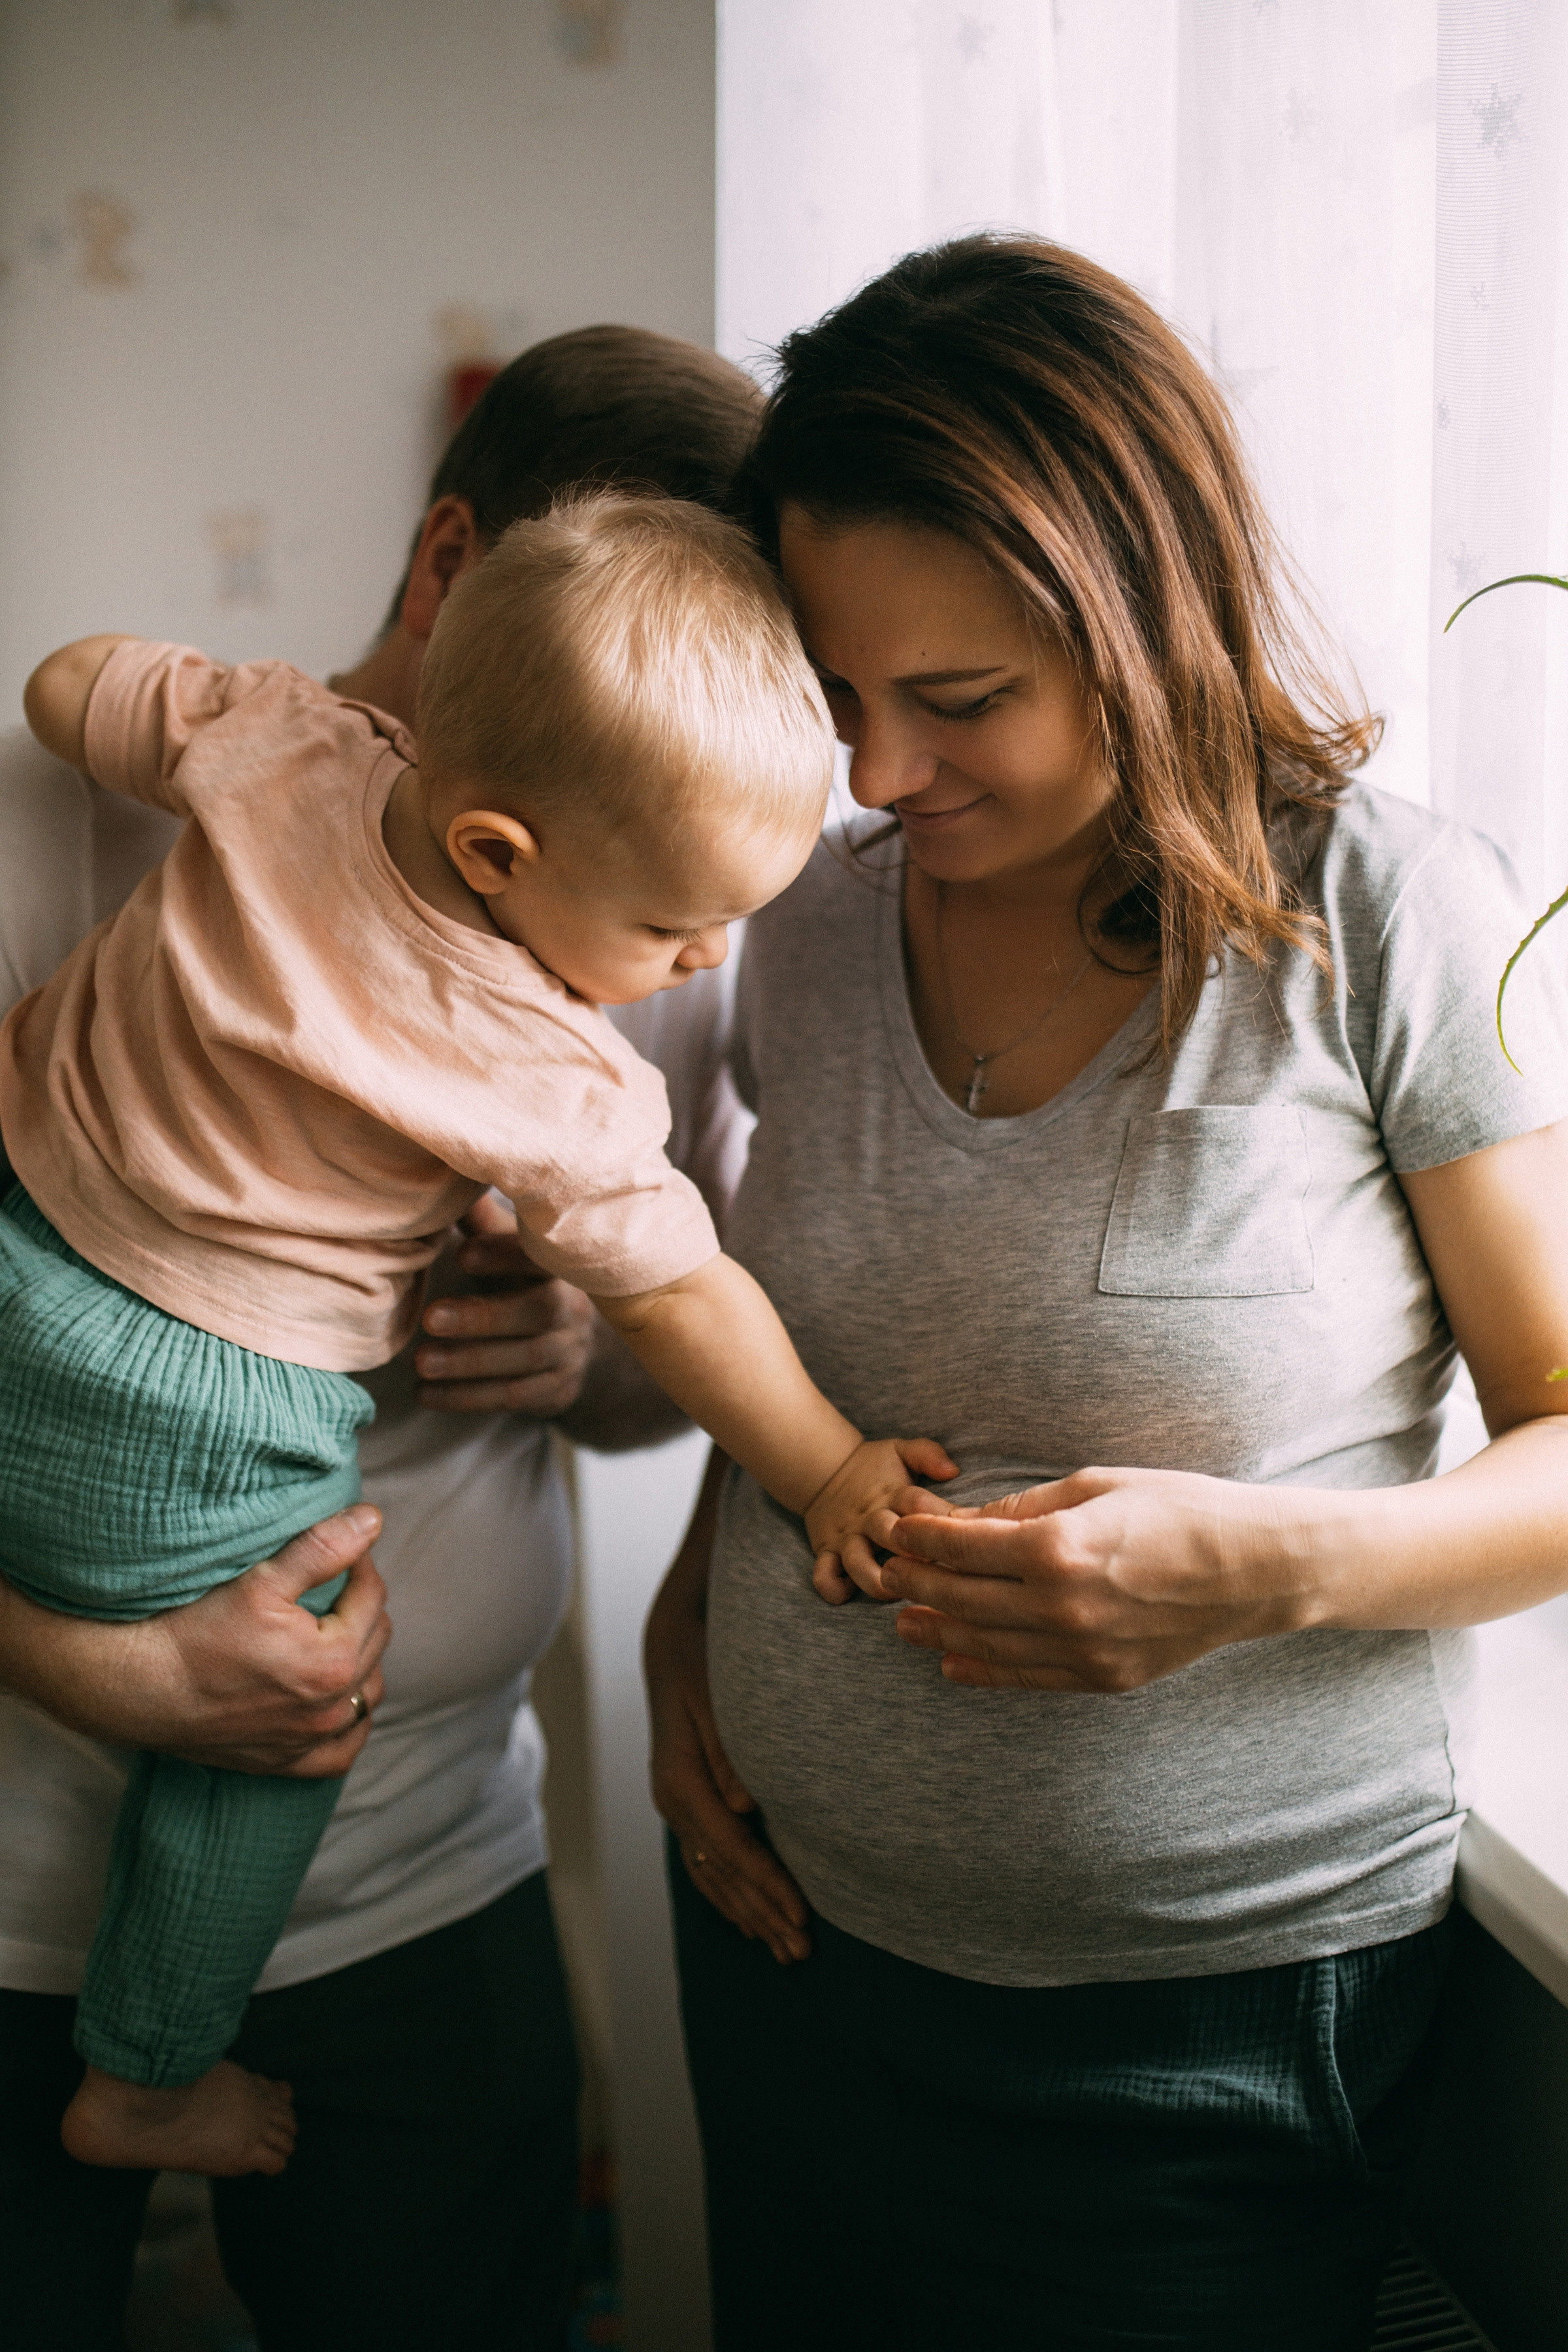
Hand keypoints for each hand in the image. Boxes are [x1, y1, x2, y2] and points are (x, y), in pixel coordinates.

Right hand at [0, 1506, 390, 1773]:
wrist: (139, 1688)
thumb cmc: (195, 1632)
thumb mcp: (261, 1581)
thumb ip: (324, 1548)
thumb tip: (373, 1520)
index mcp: (333, 1661)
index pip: (372, 1596)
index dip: (360, 1564)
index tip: (341, 1550)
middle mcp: (331, 1709)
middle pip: (375, 1640)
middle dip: (361, 1606)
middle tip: (333, 1586)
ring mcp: (310, 1741)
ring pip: (367, 1694)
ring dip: (363, 1660)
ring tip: (336, 1633)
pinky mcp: (287, 1762)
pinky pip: (343, 1751)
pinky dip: (350, 1726)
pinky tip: (340, 1704)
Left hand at [416, 1193, 594, 1415]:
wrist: (576, 1342)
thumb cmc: (524, 1281)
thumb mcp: (510, 1249)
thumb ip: (481, 1222)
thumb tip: (439, 1170)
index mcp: (558, 1264)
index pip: (539, 1256)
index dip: (504, 1254)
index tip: (463, 1254)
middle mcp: (573, 1306)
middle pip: (537, 1312)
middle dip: (481, 1317)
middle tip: (428, 1319)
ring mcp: (570, 1351)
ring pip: (524, 1360)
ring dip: (469, 1364)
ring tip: (420, 1364)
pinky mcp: (559, 1389)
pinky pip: (515, 1396)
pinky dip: (468, 1398)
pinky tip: (427, 1394)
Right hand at [644, 1561, 811, 1965]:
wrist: (673, 1643)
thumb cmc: (704, 1663)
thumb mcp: (715, 1695)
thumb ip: (729, 1749)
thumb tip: (746, 1805)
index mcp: (680, 1781)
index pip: (728, 1848)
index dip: (766, 1885)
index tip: (801, 1916)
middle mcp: (674, 1801)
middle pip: (720, 1873)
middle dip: (762, 1913)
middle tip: (802, 1951)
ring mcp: (677, 1806)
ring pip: (711, 1875)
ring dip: (748, 1913)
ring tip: (785, 1949)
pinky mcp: (688, 1804)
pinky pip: (705, 1863)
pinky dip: (730, 1894)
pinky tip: (752, 1918)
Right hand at [805, 1439, 958, 1602]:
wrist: (823, 1468)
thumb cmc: (873, 1467)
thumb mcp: (899, 1451)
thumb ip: (926, 1453)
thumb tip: (952, 1470)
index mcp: (891, 1494)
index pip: (917, 1502)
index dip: (940, 1517)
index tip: (963, 1533)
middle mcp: (869, 1518)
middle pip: (888, 1532)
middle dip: (909, 1551)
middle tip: (933, 1567)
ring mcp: (846, 1536)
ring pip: (857, 1562)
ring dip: (877, 1579)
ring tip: (897, 1590)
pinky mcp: (826, 1551)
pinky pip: (823, 1575)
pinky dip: (834, 1588)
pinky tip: (852, 1593)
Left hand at [879, 1466, 1306, 1690]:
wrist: (1256, 1569)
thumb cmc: (1180, 1508)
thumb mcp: (1097, 1486)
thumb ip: (1025, 1507)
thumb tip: (967, 1520)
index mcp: (1057, 1547)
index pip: (962, 1547)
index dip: (921, 1538)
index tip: (899, 1529)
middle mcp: (1061, 1605)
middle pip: (961, 1599)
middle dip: (916, 1586)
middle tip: (890, 1576)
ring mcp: (1082, 1649)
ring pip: (985, 1646)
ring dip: (937, 1634)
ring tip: (904, 1624)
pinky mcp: (1102, 1678)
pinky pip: (1027, 1678)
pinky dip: (983, 1671)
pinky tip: (954, 1664)